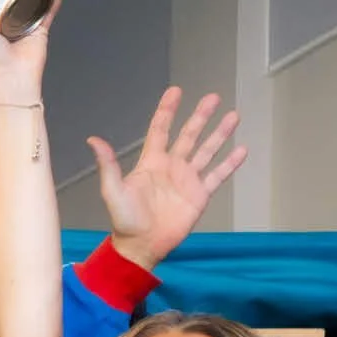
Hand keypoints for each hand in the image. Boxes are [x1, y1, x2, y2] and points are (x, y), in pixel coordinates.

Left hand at [90, 88, 245, 271]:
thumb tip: (93, 140)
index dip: (167, 110)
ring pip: (207, 151)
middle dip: (200, 116)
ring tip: (234, 116)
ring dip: (220, 134)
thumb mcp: (113, 191)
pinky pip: (218, 175)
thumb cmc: (124, 220)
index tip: (176, 91)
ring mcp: (187, 180)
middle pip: (189, 135)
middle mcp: (171, 166)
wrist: (142, 245)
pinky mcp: (200, 195)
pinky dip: (230, 163)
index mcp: (150, 162)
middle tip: (213, 97)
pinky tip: (242, 149)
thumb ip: (108, 165)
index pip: (160, 129)